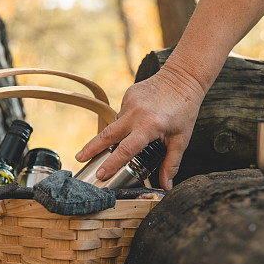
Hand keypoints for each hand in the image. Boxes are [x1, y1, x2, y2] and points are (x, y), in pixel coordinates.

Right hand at [76, 62, 206, 190]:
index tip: (100, 174)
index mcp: (149, 126)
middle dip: (91, 148)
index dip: (111, 163)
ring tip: (120, 140)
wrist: (183, 77)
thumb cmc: (185, 110)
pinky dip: (126, 121)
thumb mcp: (181, 139)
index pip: (125, 150)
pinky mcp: (129, 94)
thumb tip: (166, 185)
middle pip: (107, 135)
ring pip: (116, 124)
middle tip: (79, 159)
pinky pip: (122, 113)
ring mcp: (130, 102)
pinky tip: (137, 122)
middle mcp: (136, 114)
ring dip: (115, 135)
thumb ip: (171, 163)